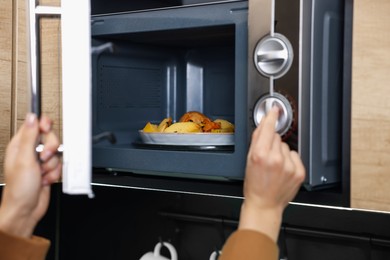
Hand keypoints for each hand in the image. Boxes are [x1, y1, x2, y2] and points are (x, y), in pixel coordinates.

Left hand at [0, 113, 61, 237]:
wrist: (26, 210)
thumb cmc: (19, 189)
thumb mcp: (24, 159)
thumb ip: (29, 137)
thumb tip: (32, 117)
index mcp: (20, 145)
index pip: (35, 126)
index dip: (44, 125)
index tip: (47, 128)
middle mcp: (30, 152)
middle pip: (50, 139)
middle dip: (51, 150)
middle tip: (43, 158)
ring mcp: (39, 162)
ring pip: (57, 153)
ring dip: (52, 165)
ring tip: (41, 173)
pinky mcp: (47, 170)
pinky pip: (59, 165)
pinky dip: (55, 173)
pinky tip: (45, 179)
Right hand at [238, 107, 304, 241]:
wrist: (264, 204)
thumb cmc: (254, 185)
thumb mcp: (249, 160)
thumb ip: (256, 140)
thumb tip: (263, 125)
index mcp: (260, 154)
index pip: (268, 128)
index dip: (271, 117)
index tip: (275, 109)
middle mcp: (275, 159)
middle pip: (277, 137)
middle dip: (272, 144)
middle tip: (266, 157)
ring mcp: (288, 165)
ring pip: (287, 147)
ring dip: (281, 153)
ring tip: (275, 167)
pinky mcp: (299, 172)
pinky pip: (295, 155)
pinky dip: (290, 161)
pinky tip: (283, 170)